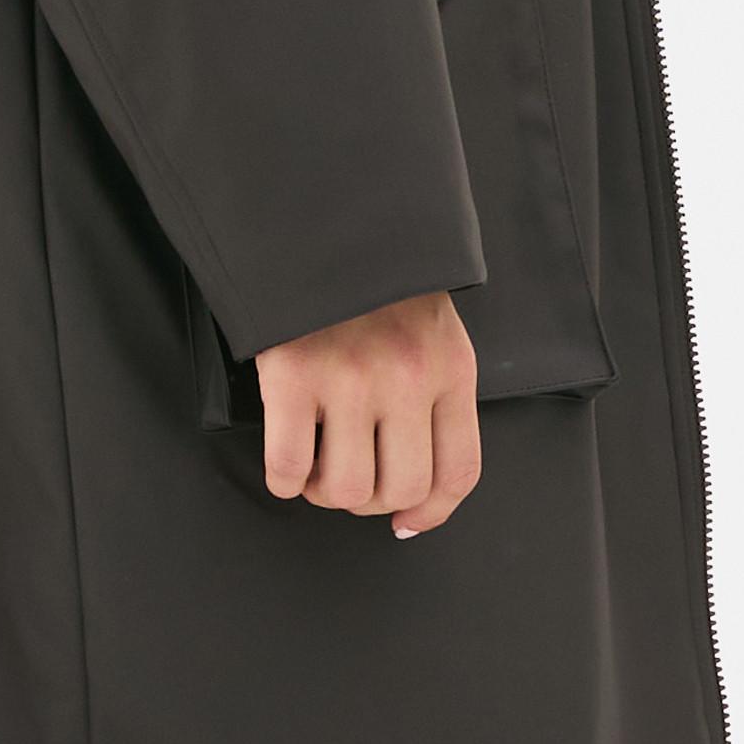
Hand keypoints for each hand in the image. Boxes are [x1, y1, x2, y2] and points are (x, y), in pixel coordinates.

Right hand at [252, 292, 479, 539]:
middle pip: (401, 487)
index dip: (431, 511)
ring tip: (317, 469)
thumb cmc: (376, 284)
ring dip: (326, 493)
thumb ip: (434, 396)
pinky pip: (289, 467)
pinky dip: (285, 480)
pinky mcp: (294, 376)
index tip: (405, 521)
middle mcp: (407, 379)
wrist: (322, 222)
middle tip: (349, 480)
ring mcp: (350, 378)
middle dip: (371, 500)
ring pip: (347, 488)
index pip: (458, 470)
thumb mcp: (432, 332)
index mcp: (450, 369)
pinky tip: (287, 463)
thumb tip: (416, 494)